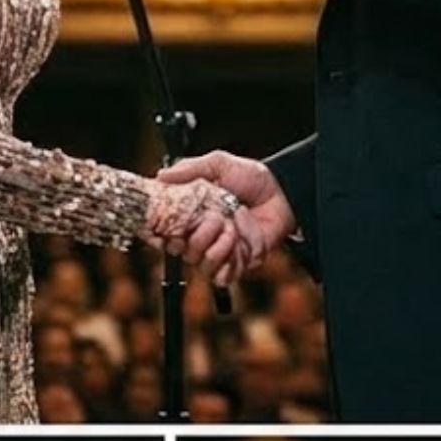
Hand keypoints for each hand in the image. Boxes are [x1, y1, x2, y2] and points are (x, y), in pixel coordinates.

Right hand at [158, 152, 296, 285]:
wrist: (282, 194)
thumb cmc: (251, 178)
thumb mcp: (219, 164)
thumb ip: (190, 168)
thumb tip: (161, 176)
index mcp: (190, 214)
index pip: (163, 232)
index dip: (159, 233)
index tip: (163, 228)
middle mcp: (199, 235)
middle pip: (178, 251)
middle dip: (195, 235)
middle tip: (213, 218)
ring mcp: (217, 251)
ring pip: (199, 263)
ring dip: (214, 246)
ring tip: (230, 228)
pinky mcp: (235, 265)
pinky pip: (221, 277)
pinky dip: (228, 261)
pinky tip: (238, 243)